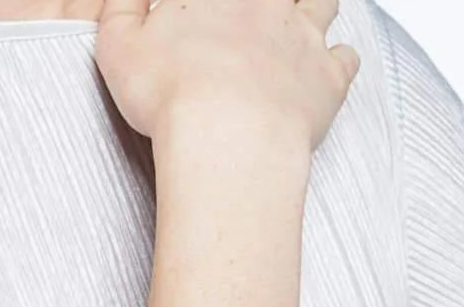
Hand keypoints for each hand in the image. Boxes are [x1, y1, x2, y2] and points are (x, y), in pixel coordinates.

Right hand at [96, 0, 358, 148]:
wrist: (224, 137)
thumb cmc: (172, 95)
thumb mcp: (119, 46)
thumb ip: (121, 10)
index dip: (211, 0)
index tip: (209, 10)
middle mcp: (266, 3)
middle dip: (269, 0)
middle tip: (259, 11)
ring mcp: (302, 38)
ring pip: (322, 2)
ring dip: (313, 6)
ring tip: (299, 19)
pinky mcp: (325, 80)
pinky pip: (344, 60)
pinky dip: (339, 60)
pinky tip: (328, 65)